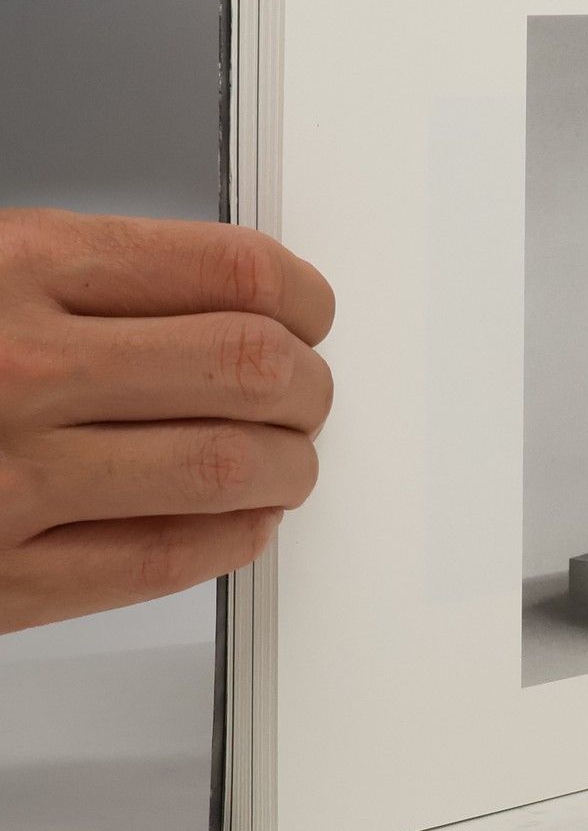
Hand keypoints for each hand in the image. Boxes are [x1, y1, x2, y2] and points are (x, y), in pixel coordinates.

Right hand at [1, 209, 333, 632]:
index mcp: (19, 268)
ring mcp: (6, 480)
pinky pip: (156, 562)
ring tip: (290, 456)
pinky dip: (227, 540)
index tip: (314, 314)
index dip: (304, 297)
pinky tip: (242, 520)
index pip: (233, 274)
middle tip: (311, 390)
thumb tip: (233, 301)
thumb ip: (89, 278)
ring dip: (289, 465)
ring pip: (226, 469)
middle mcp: (21, 369)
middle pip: (249, 369)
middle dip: (308, 384)